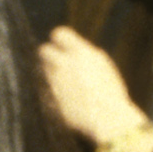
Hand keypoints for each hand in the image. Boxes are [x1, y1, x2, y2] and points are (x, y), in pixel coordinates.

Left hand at [38, 25, 145, 151]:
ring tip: (66, 84)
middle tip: (54, 62)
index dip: (58, 38)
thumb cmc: (110, 91)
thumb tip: (72, 49)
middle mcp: (65, 65)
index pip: (59, 34)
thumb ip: (85, 55)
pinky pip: (44, 91)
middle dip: (47, 55)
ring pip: (43, 71)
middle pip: (44, 51)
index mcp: (81, 53)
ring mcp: (55, 82)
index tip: (60, 44)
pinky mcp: (50, 99)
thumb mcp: (102, 66)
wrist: (108, 117)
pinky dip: (51, 93)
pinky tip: (66, 99)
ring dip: (50, 74)